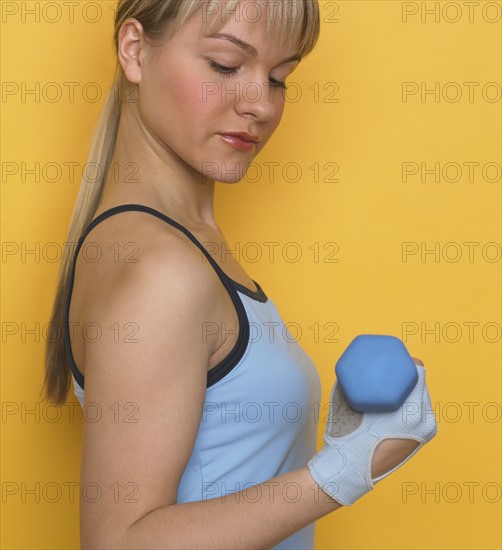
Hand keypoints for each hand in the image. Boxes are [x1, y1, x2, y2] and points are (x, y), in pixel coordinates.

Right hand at [307, 363, 436, 505]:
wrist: (349, 470)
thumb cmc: (346, 435)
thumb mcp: (348, 400)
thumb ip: (356, 379)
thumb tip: (353, 362)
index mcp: (410, 411)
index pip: (418, 372)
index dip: (407, 360)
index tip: (394, 356)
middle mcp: (424, 420)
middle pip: (421, 385)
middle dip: (407, 375)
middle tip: (390, 368)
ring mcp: (425, 431)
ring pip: (421, 398)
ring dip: (409, 390)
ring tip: (392, 384)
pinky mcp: (422, 439)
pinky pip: (419, 412)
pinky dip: (410, 404)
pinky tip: (397, 401)